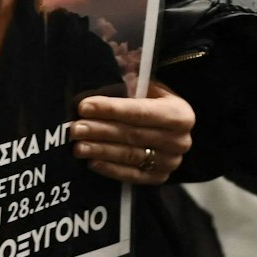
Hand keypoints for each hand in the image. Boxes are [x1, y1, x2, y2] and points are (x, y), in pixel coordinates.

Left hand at [73, 82, 192, 184]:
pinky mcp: (159, 178)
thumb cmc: (155, 102)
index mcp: (181, 114)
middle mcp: (179, 141)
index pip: (140, 112)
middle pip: (133, 135)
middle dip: (100, 130)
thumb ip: (131, 83)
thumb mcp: (150, 87)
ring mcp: (170, 162)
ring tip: (78, 146)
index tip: (84, 107)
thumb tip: (103, 77)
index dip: (111, 109)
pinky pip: (132, 175)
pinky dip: (110, 169)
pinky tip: (92, 162)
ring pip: (130, 156)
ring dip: (101, 151)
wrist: (172, 128)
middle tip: (75, 128)